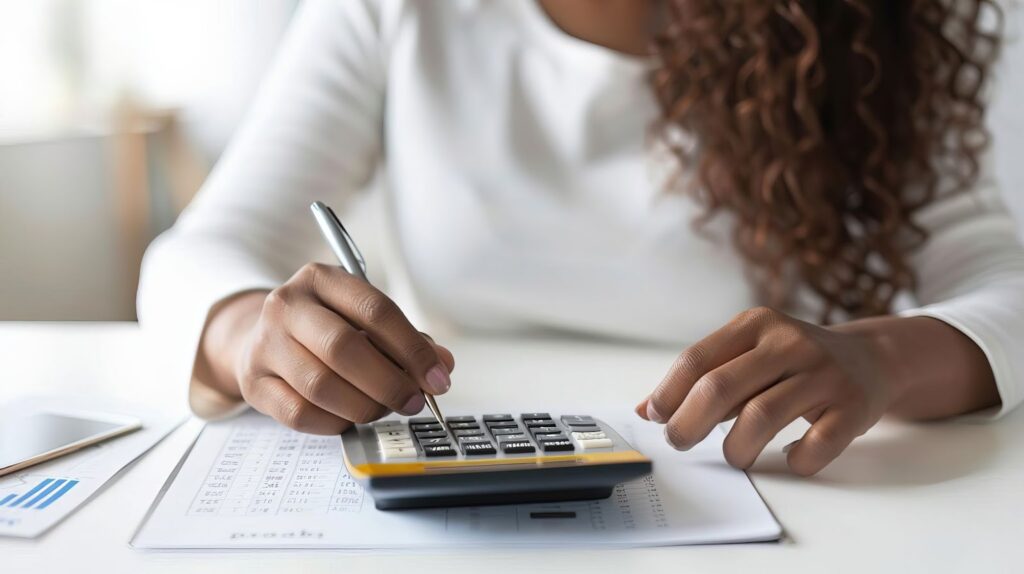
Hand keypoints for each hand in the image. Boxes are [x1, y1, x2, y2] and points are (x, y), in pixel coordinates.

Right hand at [209, 263, 454, 433]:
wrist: (258, 338)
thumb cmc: (324, 328)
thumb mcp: (362, 319)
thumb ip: (404, 340)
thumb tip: (442, 365)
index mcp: (321, 279)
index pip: (375, 310)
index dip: (412, 348)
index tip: (438, 377)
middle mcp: (287, 306)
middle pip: (344, 348)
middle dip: (389, 382)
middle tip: (414, 401)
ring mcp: (265, 344)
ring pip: (321, 386)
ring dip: (365, 406)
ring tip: (385, 409)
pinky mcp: (253, 383)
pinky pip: (300, 414)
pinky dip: (335, 422)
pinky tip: (351, 417)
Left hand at [635, 307, 894, 475]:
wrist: (872, 357)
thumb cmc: (794, 361)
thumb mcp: (748, 353)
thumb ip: (701, 378)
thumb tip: (646, 411)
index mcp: (756, 324)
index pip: (697, 359)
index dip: (668, 393)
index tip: (656, 418)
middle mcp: (790, 342)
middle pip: (721, 387)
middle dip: (689, 423)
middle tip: (679, 442)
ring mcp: (824, 373)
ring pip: (761, 417)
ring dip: (736, 448)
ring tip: (733, 456)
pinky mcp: (854, 406)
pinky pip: (815, 445)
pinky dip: (794, 460)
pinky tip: (788, 457)